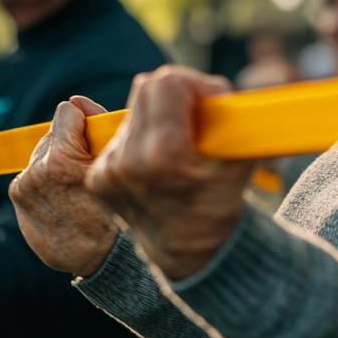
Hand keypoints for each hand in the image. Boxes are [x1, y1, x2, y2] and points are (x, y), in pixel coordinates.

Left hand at [11, 95, 119, 276]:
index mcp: (61, 158)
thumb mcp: (116, 164)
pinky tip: (64, 197)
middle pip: (54, 134)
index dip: (84, 122)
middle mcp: (36, 172)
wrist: (103, 258)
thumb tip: (77, 100)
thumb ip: (97, 125)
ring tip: (76, 186)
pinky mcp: (18, 200)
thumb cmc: (119, 209)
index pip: (67, 112)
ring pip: (43, 154)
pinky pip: (33, 175)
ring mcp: (24, 188)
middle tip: (87, 167)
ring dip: (57, 161)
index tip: (95, 140)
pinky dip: (46, 180)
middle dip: (70, 143)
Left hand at [85, 66, 255, 281]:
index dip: (195, 84)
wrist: (191, 255)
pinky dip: (142, 138)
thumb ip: (230, 120)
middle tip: (195, 115)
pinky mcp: (97, 177)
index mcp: (165, 154)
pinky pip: (120, 135)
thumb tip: (218, 91)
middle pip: (146, 88)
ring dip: (157, 117)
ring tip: (177, 144)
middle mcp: (129, 160)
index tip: (208, 101)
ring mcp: (108, 170)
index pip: (168, 82)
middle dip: (175, 94)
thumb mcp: (239, 161)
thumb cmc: (222, 204)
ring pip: (133, 110)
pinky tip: (158, 160)